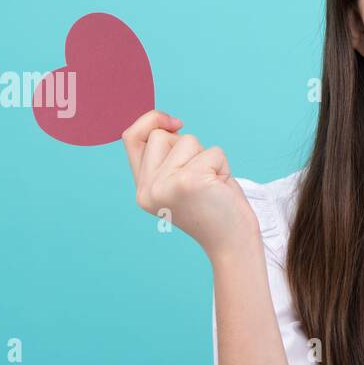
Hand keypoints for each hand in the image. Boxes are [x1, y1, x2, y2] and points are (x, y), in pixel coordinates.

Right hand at [122, 110, 258, 258]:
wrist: (232, 243)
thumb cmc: (213, 209)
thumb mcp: (180, 181)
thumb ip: (167, 158)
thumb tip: (167, 123)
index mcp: (142, 189)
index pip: (131, 137)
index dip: (150, 120)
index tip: (174, 122)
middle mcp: (147, 189)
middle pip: (161, 135)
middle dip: (188, 147)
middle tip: (202, 177)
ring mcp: (165, 185)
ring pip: (188, 140)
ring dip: (208, 158)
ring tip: (212, 185)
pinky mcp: (189, 181)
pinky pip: (212, 152)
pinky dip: (223, 166)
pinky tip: (221, 188)